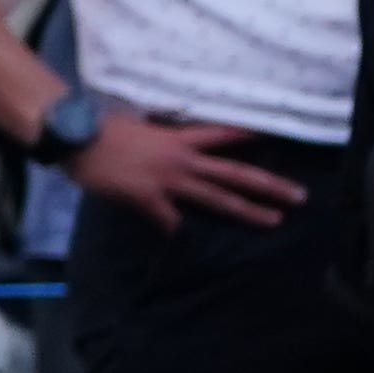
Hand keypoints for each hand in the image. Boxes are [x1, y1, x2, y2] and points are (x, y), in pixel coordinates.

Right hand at [73, 108, 308, 228]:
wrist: (74, 135)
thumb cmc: (99, 127)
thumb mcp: (138, 124)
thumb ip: (157, 135)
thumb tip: (162, 139)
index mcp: (179, 138)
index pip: (225, 135)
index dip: (253, 135)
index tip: (279, 137)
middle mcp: (182, 159)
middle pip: (235, 173)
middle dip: (270, 185)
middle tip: (299, 196)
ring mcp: (167, 181)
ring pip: (217, 198)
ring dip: (248, 211)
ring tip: (274, 221)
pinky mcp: (147, 199)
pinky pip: (169, 222)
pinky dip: (179, 235)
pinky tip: (190, 248)